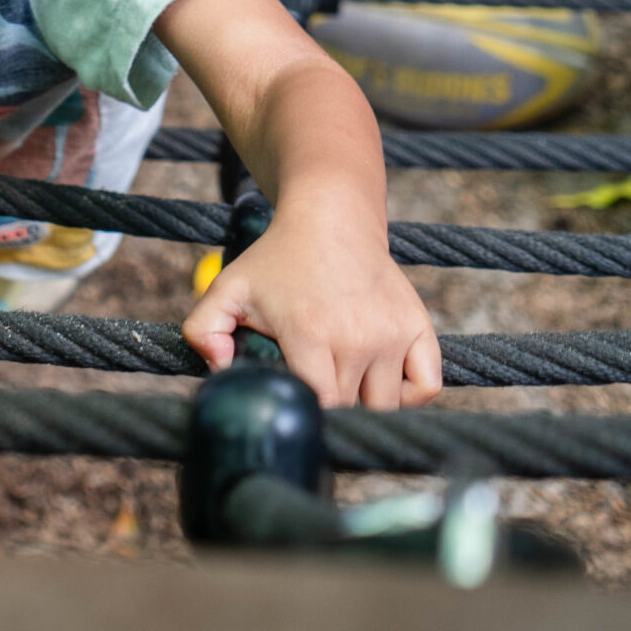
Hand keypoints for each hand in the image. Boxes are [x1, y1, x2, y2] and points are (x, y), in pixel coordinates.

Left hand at [181, 196, 441, 409]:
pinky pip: (426, 386)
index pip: (318, 405)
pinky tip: (381, 382)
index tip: (295, 401)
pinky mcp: (418, 329)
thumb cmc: (278, 259)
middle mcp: (357, 338)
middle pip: (351, 409)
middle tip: (313, 389)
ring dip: (365, 405)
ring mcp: (392, 335)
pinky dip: (409, 395)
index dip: (305, 411)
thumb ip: (203, 329)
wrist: (332, 220)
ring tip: (342, 383)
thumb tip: (219, 369)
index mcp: (310, 333)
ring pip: (387, 405)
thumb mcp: (228, 287)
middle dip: (330, 409)